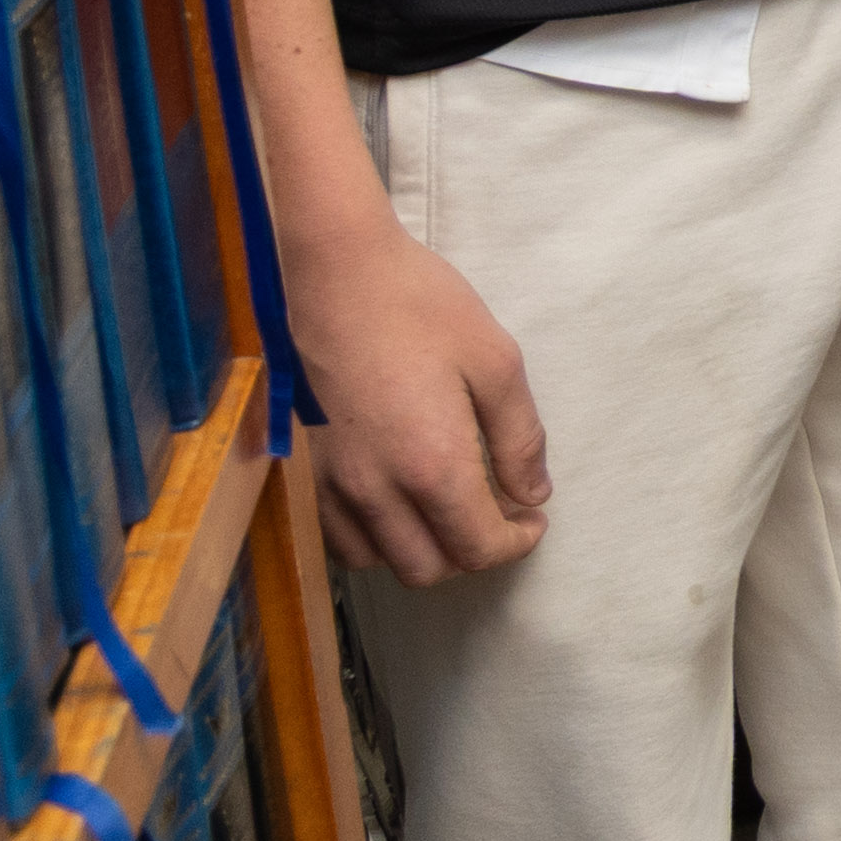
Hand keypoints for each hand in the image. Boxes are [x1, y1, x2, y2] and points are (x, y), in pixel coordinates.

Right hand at [284, 198, 547, 583]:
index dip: (516, 544)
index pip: (478, 548)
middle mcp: (376, 490)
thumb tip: (533, 493)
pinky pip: (340, 536)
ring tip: (447, 507)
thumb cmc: (419, 305)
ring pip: (380, 560)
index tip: (532, 519)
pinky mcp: (306, 467)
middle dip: (471, 552)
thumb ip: (520, 437)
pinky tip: (398, 499)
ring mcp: (333, 483)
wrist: (336, 272)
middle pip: (429, 568)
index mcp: (431, 466)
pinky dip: (375, 537)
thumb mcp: (495, 361)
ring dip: (422, 549)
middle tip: (495, 511)